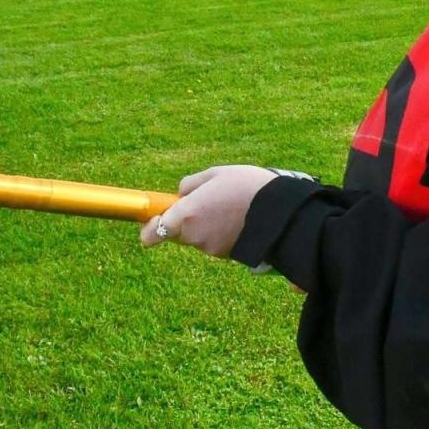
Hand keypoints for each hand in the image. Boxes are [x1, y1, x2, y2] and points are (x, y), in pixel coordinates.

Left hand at [139, 165, 276, 257]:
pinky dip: (220, 232)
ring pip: (198, 237)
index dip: (148, 228)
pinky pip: (214, 242)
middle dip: (186, 220)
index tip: (152, 219)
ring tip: (228, 205)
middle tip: (207, 202)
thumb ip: (190, 184)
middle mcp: (194, 236)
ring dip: (205, 225)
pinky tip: (237, 218)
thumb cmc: (246, 186)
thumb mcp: (215, 173)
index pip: (152, 233)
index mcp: (186, 214)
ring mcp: (210, 248)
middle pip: (178, 232)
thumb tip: (180, 194)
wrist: (280, 212)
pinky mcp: (226, 255)